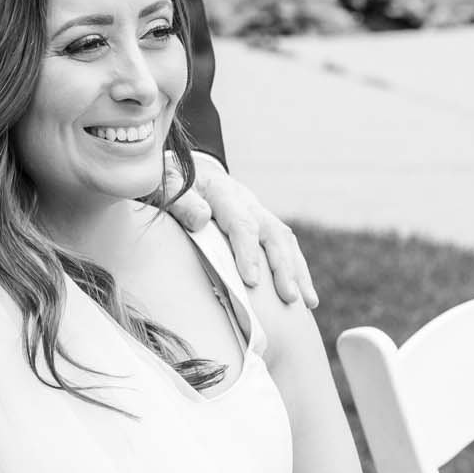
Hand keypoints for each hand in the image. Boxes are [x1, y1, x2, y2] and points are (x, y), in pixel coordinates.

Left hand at [174, 153, 317, 307]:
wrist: (186, 170)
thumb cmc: (173, 186)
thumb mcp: (167, 186)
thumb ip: (181, 202)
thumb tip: (201, 219)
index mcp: (222, 193)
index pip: (241, 223)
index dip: (248, 252)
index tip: (252, 281)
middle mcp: (246, 201)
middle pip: (272, 232)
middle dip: (282, 266)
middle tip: (289, 297)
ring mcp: (258, 212)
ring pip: (285, 239)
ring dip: (297, 271)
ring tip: (306, 302)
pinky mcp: (262, 224)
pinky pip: (286, 246)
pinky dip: (298, 270)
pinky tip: (306, 298)